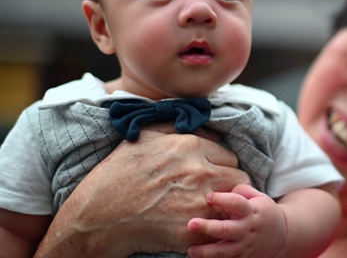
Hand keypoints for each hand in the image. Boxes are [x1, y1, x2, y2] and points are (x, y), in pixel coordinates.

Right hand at [35, 127, 250, 256]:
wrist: (97, 215)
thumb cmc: (118, 174)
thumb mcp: (145, 136)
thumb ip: (179, 126)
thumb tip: (207, 129)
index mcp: (190, 146)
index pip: (230, 156)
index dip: (222, 165)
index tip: (212, 174)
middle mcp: (199, 172)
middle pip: (239, 178)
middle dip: (230, 184)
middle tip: (215, 191)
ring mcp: (198, 202)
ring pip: (234, 202)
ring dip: (226, 204)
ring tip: (210, 207)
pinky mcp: (192, 229)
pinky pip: (218, 226)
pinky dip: (212, 226)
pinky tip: (199, 224)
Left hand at [186, 184, 286, 257]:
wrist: (283, 236)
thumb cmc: (264, 212)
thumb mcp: (259, 197)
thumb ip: (242, 190)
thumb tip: (222, 189)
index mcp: (252, 211)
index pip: (236, 203)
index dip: (221, 199)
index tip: (207, 196)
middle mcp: (248, 229)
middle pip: (227, 229)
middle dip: (208, 227)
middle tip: (191, 223)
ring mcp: (245, 245)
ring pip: (225, 250)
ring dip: (206, 251)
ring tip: (190, 249)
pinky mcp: (243, 257)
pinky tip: (199, 257)